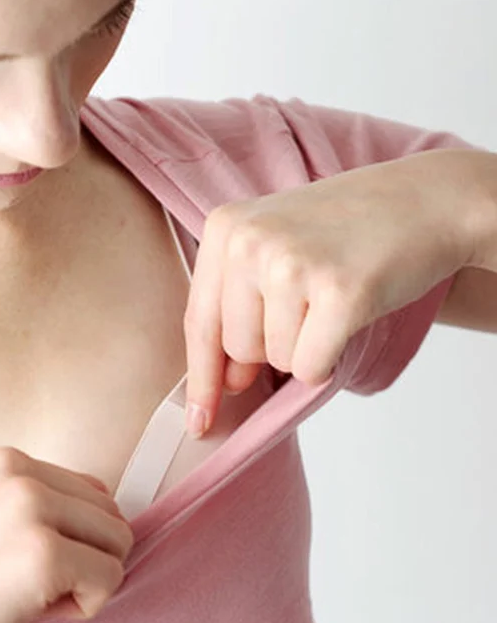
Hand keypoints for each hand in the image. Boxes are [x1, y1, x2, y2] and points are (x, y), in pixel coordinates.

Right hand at [0, 448, 131, 622]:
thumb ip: (37, 506)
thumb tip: (102, 522)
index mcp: (4, 460)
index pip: (89, 491)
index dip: (72, 537)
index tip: (28, 564)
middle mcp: (20, 472)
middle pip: (110, 514)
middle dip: (85, 556)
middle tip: (31, 586)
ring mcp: (31, 508)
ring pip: (118, 542)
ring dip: (87, 579)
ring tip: (31, 596)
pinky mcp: (43, 553)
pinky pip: (110, 578)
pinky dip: (85, 605)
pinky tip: (32, 612)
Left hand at [183, 149, 480, 436]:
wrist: (425, 201)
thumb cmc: (344, 232)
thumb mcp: (274, 248)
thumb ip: (239, 307)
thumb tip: (228, 382)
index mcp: (225, 227)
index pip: (199, 321)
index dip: (201, 378)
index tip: (198, 421)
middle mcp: (249, 242)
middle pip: (238, 348)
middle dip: (271, 349)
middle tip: (307, 307)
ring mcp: (292, 264)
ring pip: (276, 360)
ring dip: (305, 348)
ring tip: (330, 300)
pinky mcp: (339, 291)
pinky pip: (310, 367)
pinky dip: (329, 360)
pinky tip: (349, 315)